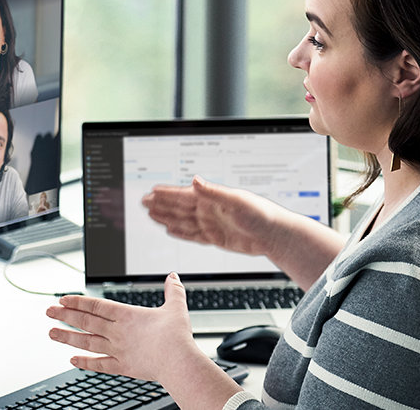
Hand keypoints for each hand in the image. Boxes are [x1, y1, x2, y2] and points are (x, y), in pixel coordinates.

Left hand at [46, 273, 201, 382]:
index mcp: (127, 315)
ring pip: (87, 342)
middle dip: (65, 315)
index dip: (77, 301)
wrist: (178, 362)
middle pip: (86, 321)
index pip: (95, 305)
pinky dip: (85, 362)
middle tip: (48, 312)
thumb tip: (173, 277)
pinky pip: (99, 364)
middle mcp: (117, 331)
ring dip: (68, 337)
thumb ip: (173, 291)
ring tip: (51, 333)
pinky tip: (72, 360)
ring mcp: (118, 349)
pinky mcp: (123, 366)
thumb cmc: (177, 336)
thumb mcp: (176, 307)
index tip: (63, 299)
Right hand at [142, 175, 285, 257]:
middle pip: (179, 207)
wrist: (275, 235)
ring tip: (151, 214)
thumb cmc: (261, 214)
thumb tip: (194, 180)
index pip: (183, 195)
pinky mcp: (216, 238)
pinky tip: (170, 229)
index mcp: (211, 199)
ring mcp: (211, 224)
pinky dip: (180, 232)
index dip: (166, 194)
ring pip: (182, 221)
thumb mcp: (236, 200)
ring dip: (166, 217)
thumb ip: (213, 192)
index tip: (151, 191)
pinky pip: (192, 235)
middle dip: (161, 204)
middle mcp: (208, 210)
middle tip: (144, 201)